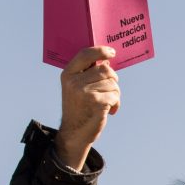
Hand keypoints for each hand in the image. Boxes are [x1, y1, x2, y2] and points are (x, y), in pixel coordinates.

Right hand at [54, 46, 120, 170]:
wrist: (74, 133)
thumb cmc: (79, 108)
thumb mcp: (77, 88)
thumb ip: (89, 73)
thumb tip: (107, 60)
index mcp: (68, 74)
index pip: (85, 55)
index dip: (100, 51)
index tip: (112, 53)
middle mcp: (74, 82)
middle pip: (105, 70)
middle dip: (113, 80)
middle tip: (111, 90)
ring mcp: (84, 92)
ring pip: (113, 84)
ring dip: (115, 94)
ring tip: (107, 103)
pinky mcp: (96, 103)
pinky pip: (115, 96)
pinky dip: (116, 103)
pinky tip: (110, 111)